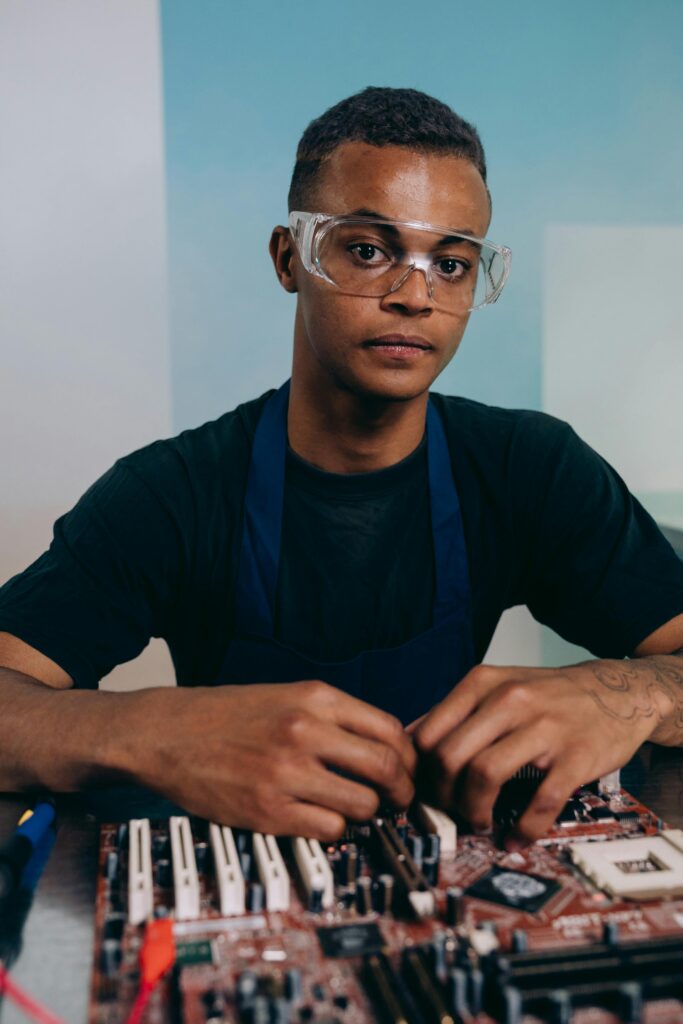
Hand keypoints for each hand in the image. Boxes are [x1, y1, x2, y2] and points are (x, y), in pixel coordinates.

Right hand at [133, 680, 415, 839]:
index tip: (408, 770)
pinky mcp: (269, 810)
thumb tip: (384, 745)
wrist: (166, 732)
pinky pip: (330, 830)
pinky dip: (336, 830)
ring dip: (369, 814)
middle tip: (398, 801)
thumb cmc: (226, 715)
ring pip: (363, 805)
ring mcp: (288, 772)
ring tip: (358, 812)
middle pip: (387, 768)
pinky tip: (323, 820)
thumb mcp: (286, 695)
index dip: (409, 757)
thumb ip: (333, 716)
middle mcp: (306, 731)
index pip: (390, 729)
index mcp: (314, 698)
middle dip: (402, 791)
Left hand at [411, 661, 665, 842]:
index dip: (418, 772)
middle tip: (449, 811)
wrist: (616, 691)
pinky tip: (516, 837)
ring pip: (484, 776)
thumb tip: (408, 741)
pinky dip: (522, 828)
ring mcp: (544, 728)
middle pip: (449, 757)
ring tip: (478, 822)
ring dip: (473, 811)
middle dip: (441, 796)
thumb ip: (455, 711)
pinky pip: (540, 801)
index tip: (423, 792)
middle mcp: (509, 700)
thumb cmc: (550, 694)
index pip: (427, 734)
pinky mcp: (575, 757)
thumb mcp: (498, 685)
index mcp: (483, 683)